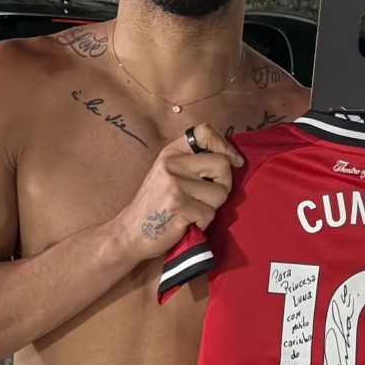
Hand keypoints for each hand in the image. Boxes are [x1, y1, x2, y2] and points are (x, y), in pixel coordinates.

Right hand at [116, 123, 243, 261]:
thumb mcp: (168, 173)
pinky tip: (187, 222)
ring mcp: (175, 185)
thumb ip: (193, 162)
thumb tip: (232, 158)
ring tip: (193, 210)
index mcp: (171, 153)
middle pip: (222, 164)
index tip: (233, 161)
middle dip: (224, 184)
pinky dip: (203, 222)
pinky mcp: (179, 206)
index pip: (204, 132)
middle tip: (209, 197)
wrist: (131, 232)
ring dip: (212, 207)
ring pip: (220, 192)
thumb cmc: (156, 204)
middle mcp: (172, 164)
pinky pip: (210, 214)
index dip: (225, 145)